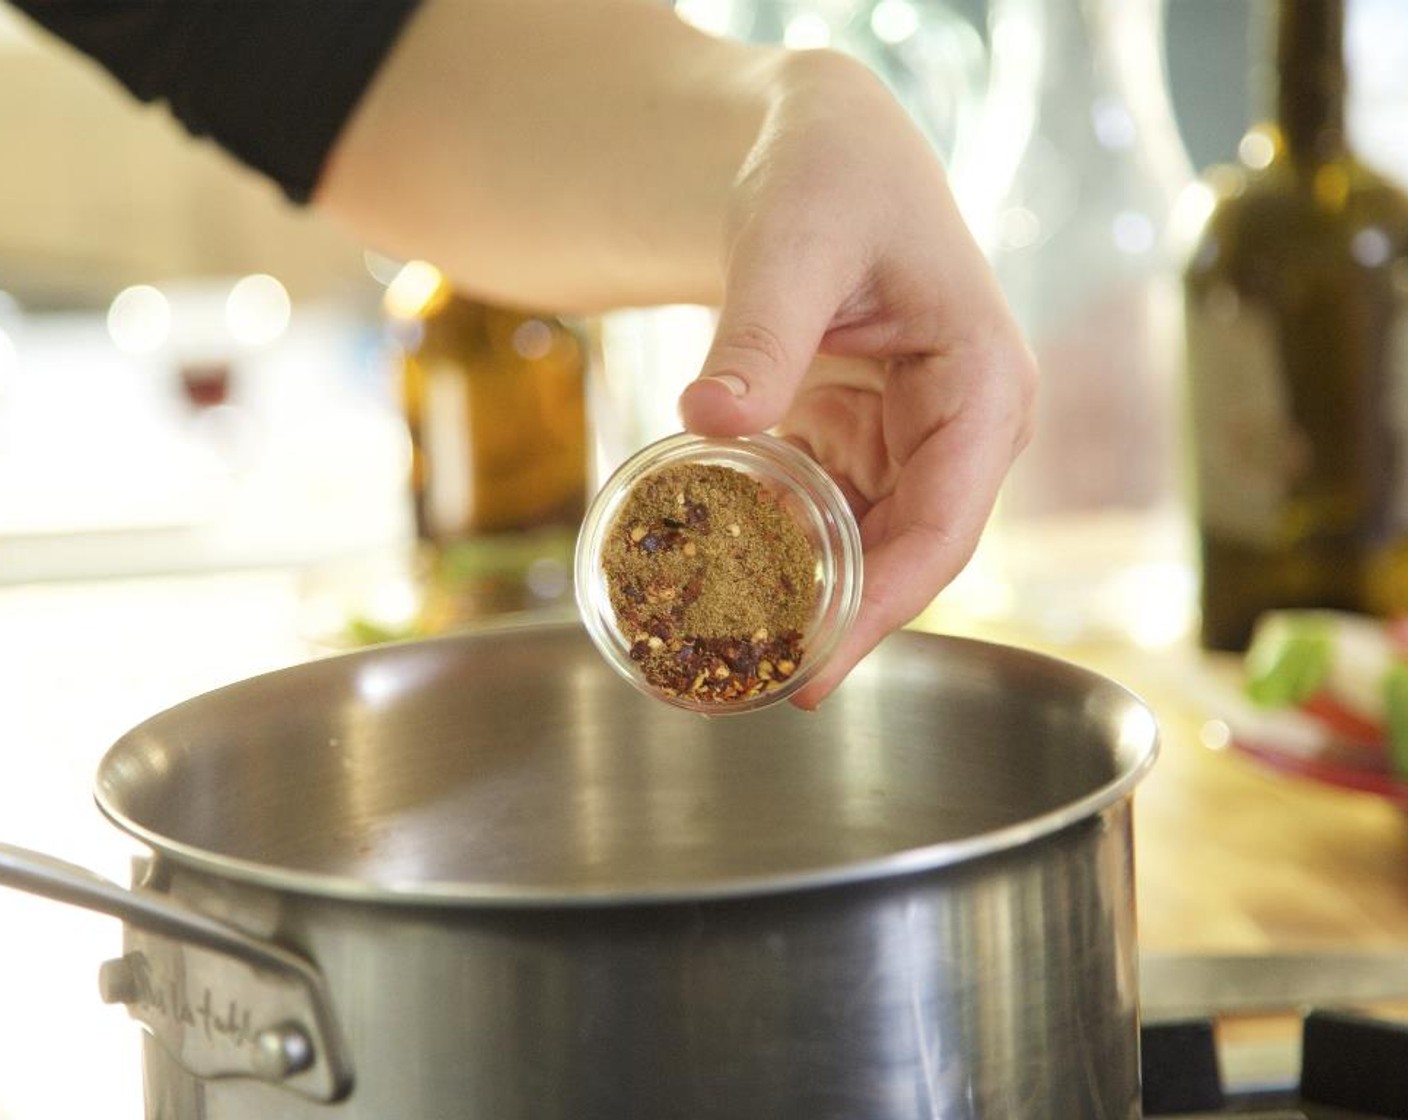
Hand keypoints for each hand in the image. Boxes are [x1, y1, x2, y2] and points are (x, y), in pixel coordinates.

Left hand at [678, 51, 1035, 708]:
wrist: (818, 149)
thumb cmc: (828, 173)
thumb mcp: (792, 240)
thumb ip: (758, 333)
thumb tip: (711, 422)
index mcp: (982, 385)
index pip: (942, 527)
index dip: (881, 610)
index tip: (815, 674)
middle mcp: (964, 426)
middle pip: (908, 555)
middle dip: (838, 620)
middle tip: (757, 680)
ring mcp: (917, 439)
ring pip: (868, 546)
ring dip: (806, 592)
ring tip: (732, 645)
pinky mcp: (869, 441)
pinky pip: (832, 514)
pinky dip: (782, 546)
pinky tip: (726, 574)